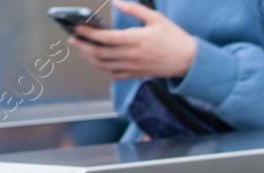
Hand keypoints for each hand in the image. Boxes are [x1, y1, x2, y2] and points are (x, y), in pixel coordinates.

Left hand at [70, 1, 197, 79]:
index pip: (105, 38)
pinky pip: (116, 75)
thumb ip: (133, 9)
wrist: (190, 61)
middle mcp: (132, 55)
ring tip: (82, 50)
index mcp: (135, 40)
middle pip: (100, 53)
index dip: (88, 33)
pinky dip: (104, 69)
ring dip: (90, 58)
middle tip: (73, 40)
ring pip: (105, 65)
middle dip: (83, 46)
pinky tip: (99, 62)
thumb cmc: (175, 39)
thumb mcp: (156, 18)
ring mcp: (134, 66)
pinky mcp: (138, 74)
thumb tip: (117, 2)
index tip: (78, 28)